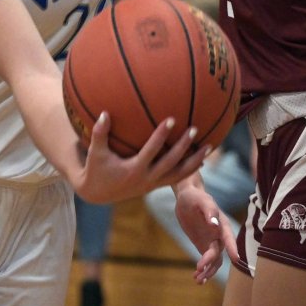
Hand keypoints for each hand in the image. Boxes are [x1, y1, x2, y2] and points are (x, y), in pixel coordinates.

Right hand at [71, 113, 209, 203]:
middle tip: (195, 129)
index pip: (151, 151)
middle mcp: (146, 179)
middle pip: (171, 163)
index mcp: (133, 170)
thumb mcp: (95, 152)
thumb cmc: (96, 168)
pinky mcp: (156, 186)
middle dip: (183, 147)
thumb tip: (104, 112)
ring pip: (179, 174)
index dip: (161, 136)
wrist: (97, 193)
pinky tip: (202, 159)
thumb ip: (99, 133)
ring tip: (210, 146)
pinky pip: (177, 178)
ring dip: (194, 161)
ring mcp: (153, 184)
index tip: (172, 119)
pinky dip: (190, 169)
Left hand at [174, 183, 238, 283]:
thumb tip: (214, 223)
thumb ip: (208, 210)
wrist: (186, 199)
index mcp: (222, 224)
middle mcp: (220, 235)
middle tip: (199, 270)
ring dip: (208, 271)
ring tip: (197, 280)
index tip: (236, 259)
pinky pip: (207, 262)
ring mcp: (212, 242)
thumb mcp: (200, 200)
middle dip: (211, 263)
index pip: (228, 237)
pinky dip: (203, 270)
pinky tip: (196, 278)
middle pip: (218, 253)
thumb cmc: (195, 197)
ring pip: (215, 262)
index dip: (232, 247)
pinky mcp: (204, 246)